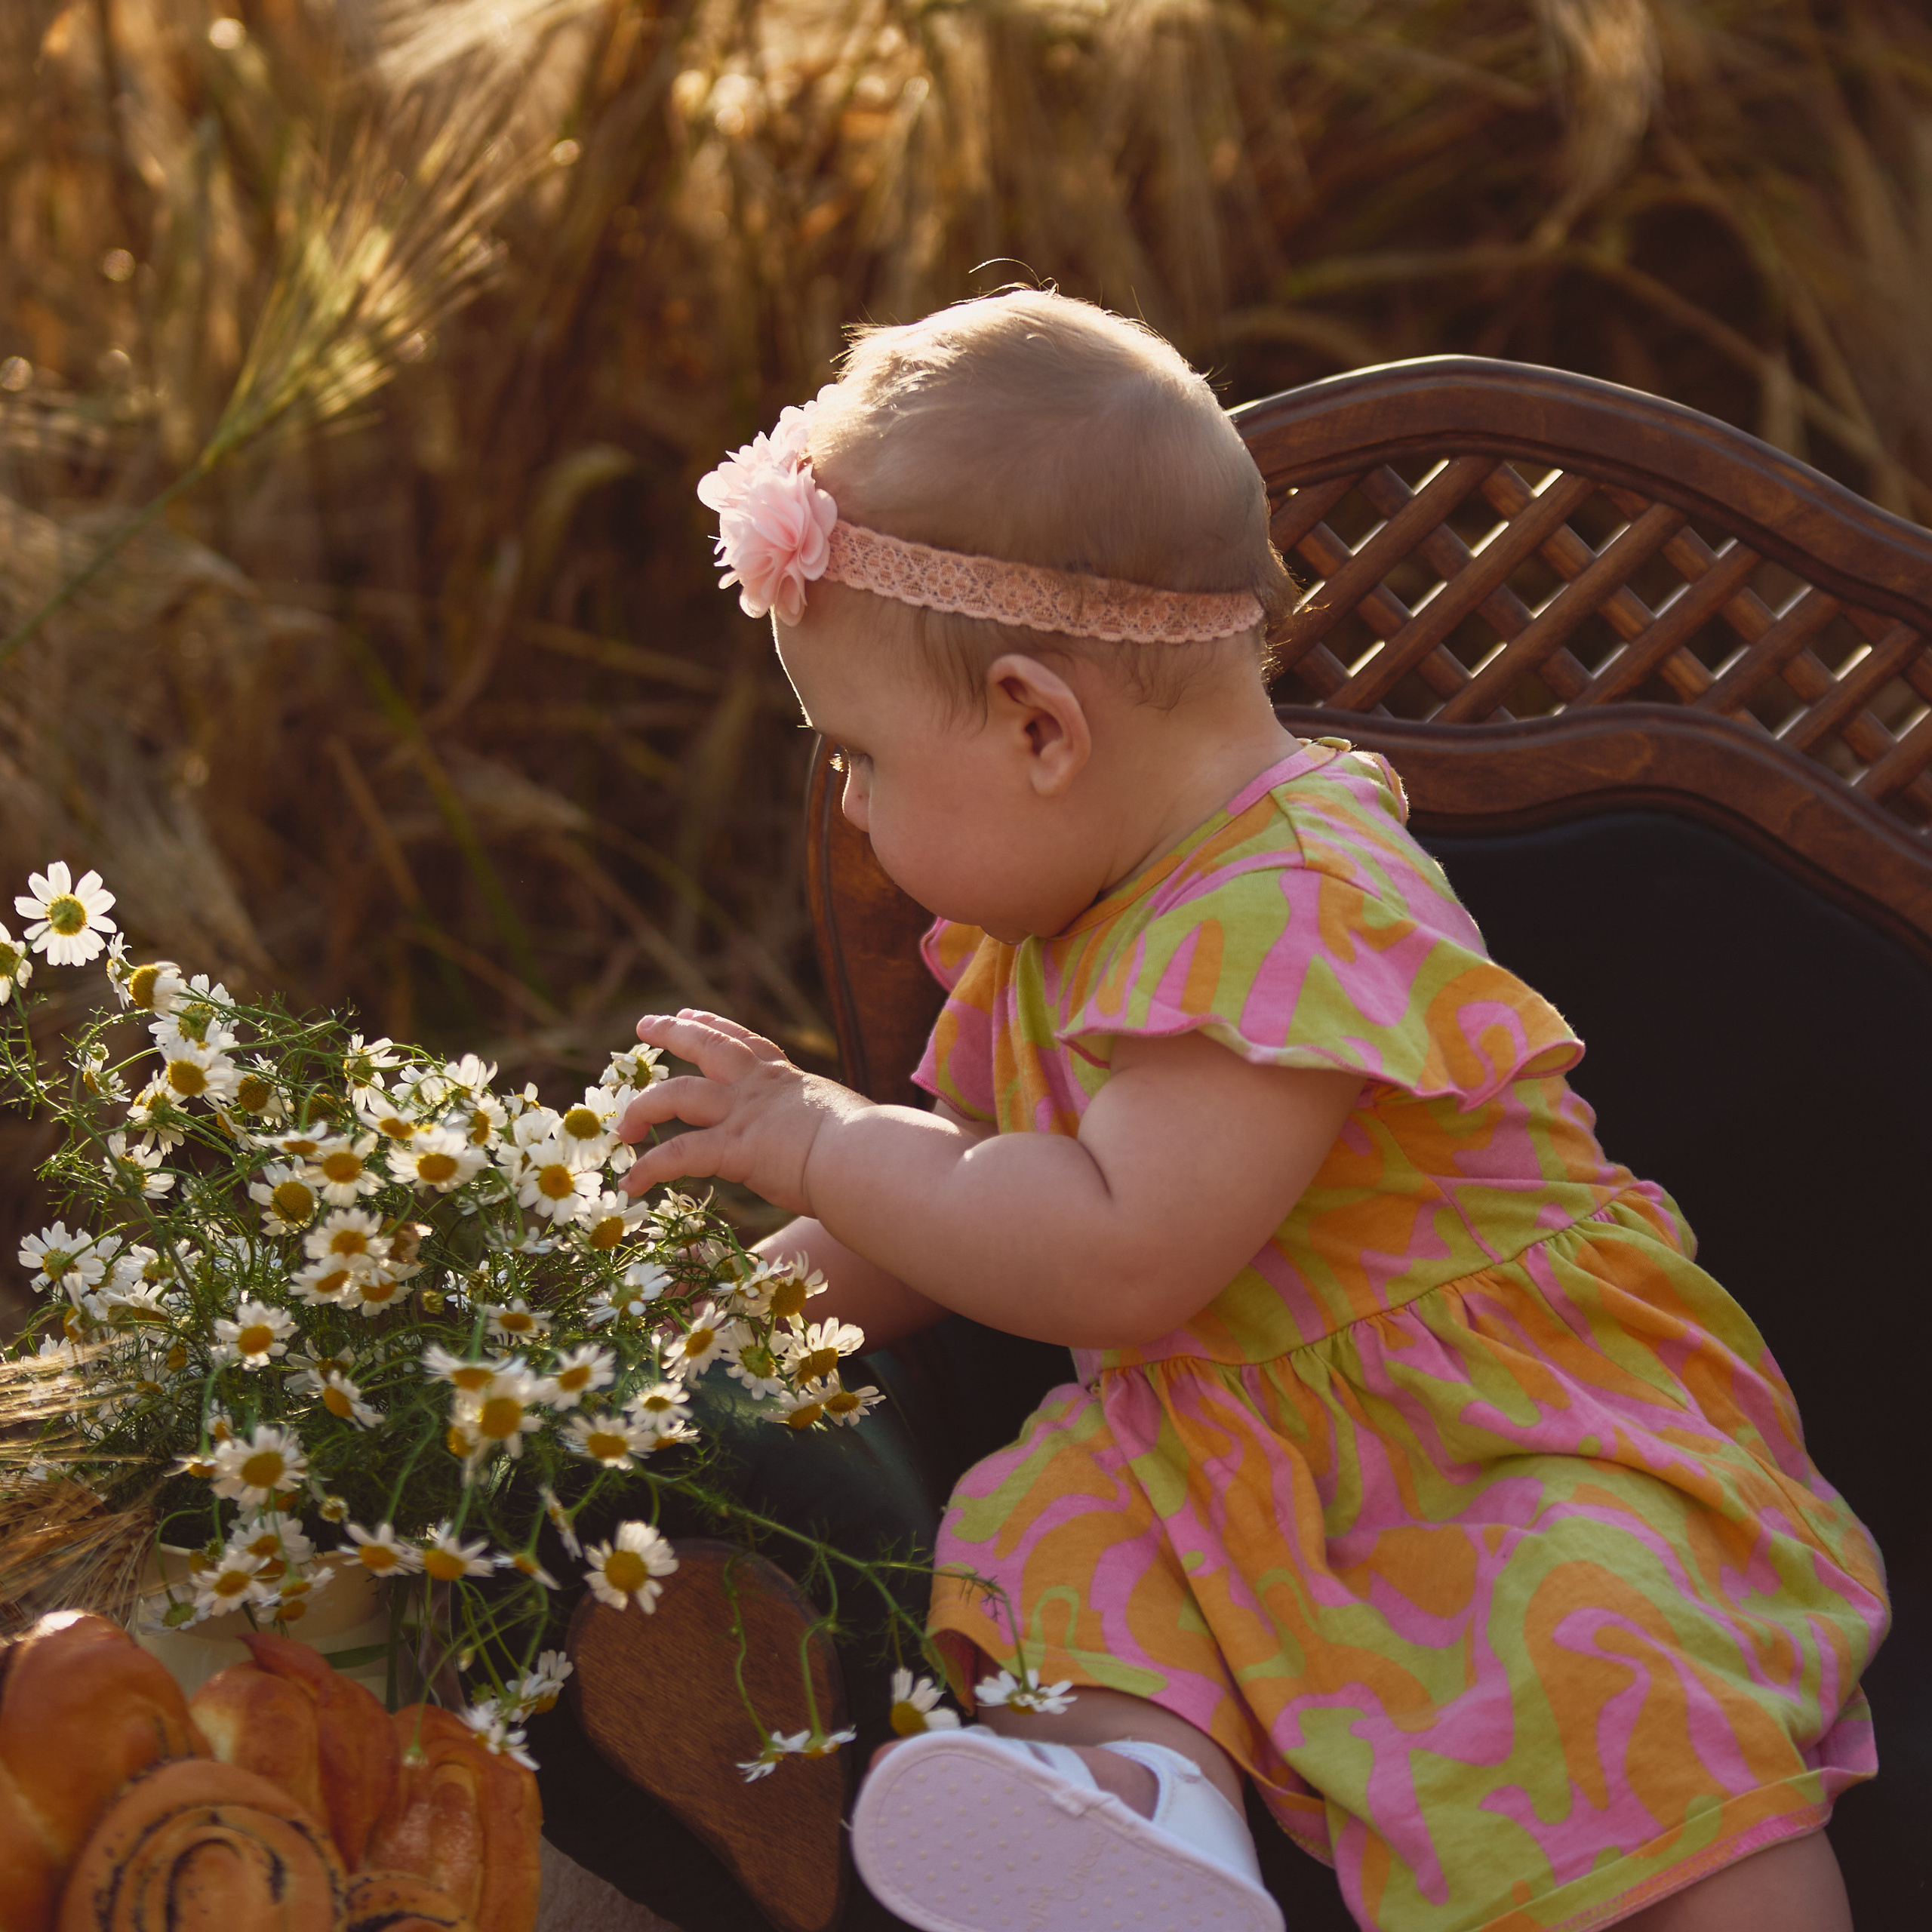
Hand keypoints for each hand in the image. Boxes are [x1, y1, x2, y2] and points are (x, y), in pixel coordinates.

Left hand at [617, 1010, 861, 1212]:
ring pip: (677, 1095)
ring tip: (623, 1128)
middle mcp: (759, 1088)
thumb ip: (831, 1126)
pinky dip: (650, 1169)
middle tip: (644, 1026)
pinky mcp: (733, 1148)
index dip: (715, 1025)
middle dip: (672, 1032)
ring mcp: (743, 1114)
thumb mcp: (847, 1123)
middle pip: (706, 1046)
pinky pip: (677, 1155)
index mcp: (787, 1081)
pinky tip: (632, 1184)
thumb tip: (850, 1143)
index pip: (747, 1042)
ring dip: (644, 1108)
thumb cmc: (873, 1149)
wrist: (870, 1157)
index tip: (690, 1013)